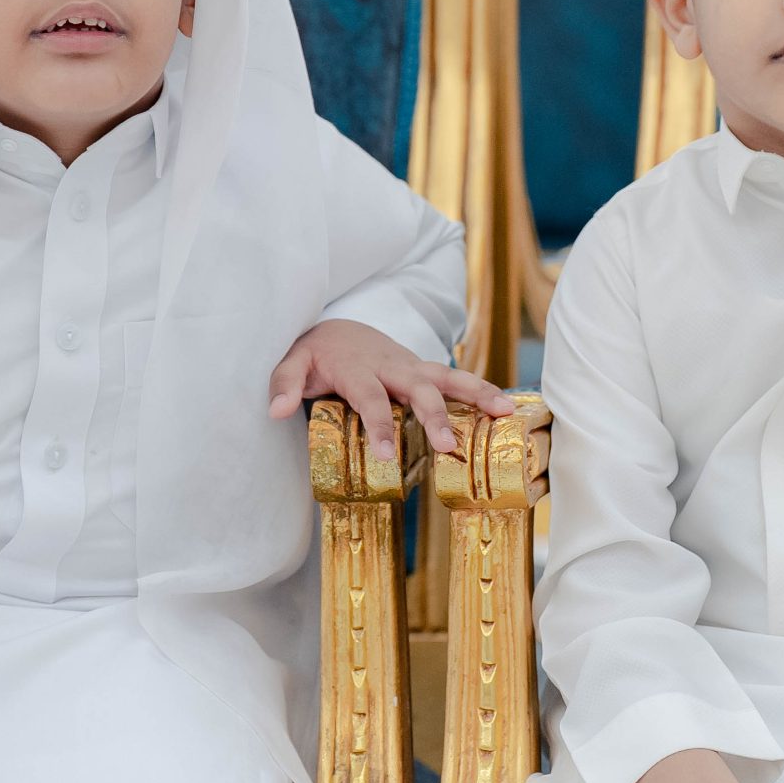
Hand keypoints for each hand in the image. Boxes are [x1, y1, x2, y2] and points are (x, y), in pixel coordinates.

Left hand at [266, 318, 515, 458]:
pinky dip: (482, 392)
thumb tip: (276, 411)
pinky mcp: (423, 370)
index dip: (379, 425)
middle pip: (418, 389)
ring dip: (477, 394)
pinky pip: (455, 381)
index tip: (387, 455)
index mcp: (358, 368)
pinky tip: (507, 409)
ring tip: (504, 412)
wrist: (338, 326)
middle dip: (435, 416)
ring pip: (448, 377)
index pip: (370, 399)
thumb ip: (283, 384)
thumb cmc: (315, 352)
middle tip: (449, 446)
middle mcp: (390, 365)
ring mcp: (411, 366)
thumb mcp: (292, 363)